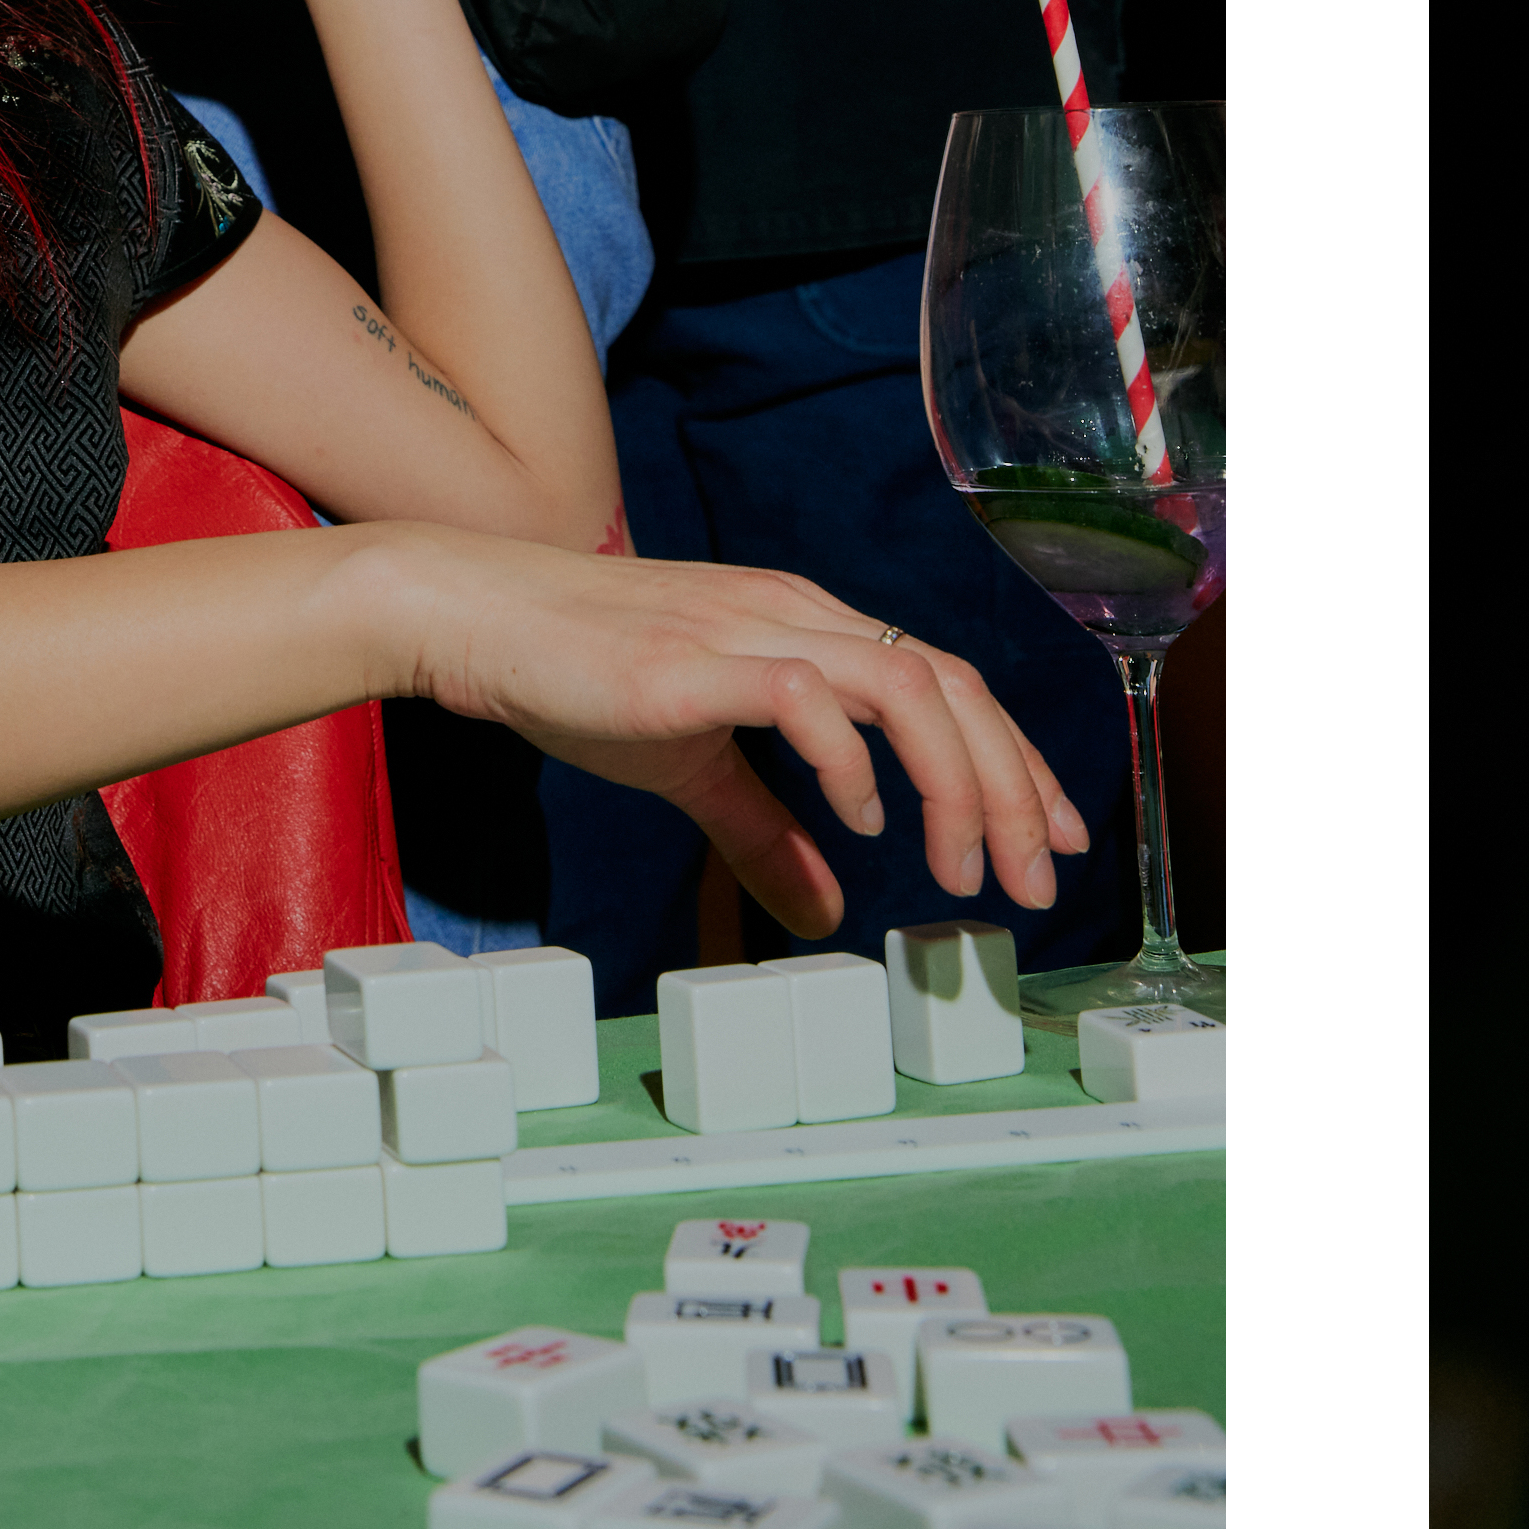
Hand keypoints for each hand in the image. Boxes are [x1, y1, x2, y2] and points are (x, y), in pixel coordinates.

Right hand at [380, 529, 1089, 938]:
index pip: (949, 684)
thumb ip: (765, 835)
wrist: (475, 616)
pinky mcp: (696, 659)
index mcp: (811, 629)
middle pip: (952, 685)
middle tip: (1038, 876)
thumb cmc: (577, 677)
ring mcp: (751, 630)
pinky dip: (850, 763)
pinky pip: (806, 696)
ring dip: (955, 781)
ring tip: (961, 868)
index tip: (1053, 836)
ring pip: (905, 684)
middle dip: (1013, 786)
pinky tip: (861, 823)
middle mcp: (800, 616)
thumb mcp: (692, 770)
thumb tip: (822, 912)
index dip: (1015, 761)